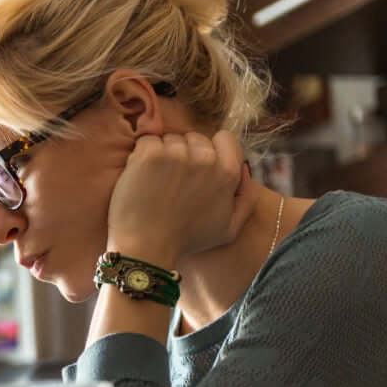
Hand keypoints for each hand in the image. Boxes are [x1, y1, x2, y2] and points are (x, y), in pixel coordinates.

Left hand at [106, 129, 249, 266]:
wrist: (146, 248)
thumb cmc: (185, 242)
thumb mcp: (228, 229)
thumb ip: (246, 198)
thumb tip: (244, 168)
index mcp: (228, 172)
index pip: (225, 138)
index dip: (211, 150)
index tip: (197, 167)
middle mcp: (205, 159)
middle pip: (194, 138)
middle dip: (184, 154)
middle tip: (173, 183)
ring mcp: (176, 154)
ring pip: (169, 139)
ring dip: (162, 155)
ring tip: (156, 185)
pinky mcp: (149, 155)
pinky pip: (146, 141)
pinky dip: (141, 155)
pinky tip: (141, 179)